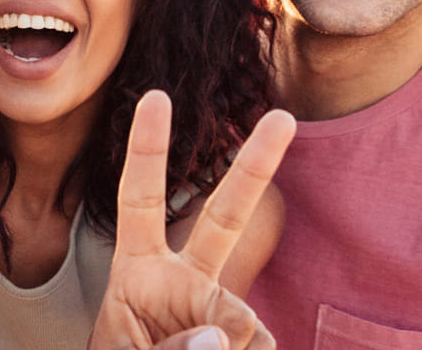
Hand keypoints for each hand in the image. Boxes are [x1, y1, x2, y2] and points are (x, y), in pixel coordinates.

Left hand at [89, 91, 295, 349]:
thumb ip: (167, 347)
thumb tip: (229, 331)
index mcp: (136, 271)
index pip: (140, 200)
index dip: (147, 150)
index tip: (155, 96)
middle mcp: (181, 281)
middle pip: (223, 217)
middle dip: (255, 167)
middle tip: (285, 116)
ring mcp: (215, 311)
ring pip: (240, 321)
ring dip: (221, 349)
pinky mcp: (247, 343)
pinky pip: (259, 347)